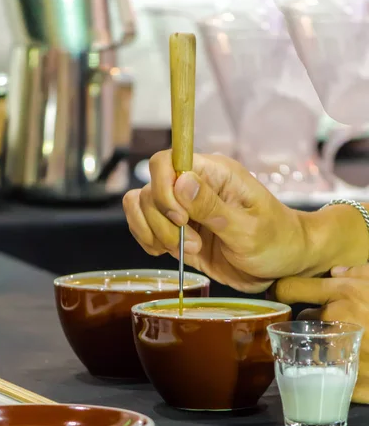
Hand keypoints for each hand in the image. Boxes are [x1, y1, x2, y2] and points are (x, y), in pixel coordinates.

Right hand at [123, 150, 368, 292]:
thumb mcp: (249, 229)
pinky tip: (171, 254)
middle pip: (149, 190)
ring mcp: (182, 209)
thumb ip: (213, 207)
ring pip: (141, 207)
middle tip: (195, 244)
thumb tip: (181, 180)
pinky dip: (148, 241)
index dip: (163, 189)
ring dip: (156, 234)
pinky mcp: (177, 231)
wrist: (283, 264)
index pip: (166, 161)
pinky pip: (144, 227)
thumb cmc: (276, 241)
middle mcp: (193, 187)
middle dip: (164, 223)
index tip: (182, 219)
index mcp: (214, 174)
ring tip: (188, 251)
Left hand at [274, 264, 368, 403]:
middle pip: (301, 320)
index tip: (280, 294)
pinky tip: (346, 366)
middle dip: (308, 321)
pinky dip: (335, 372)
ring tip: (335, 345)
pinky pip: (331, 376)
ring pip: (312, 348)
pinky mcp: (353, 380)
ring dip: (319, 347)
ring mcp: (342, 351)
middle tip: (322, 324)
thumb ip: (361, 271)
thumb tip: (337, 271)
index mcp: (343, 292)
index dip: (282, 290)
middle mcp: (335, 320)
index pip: (291, 288)